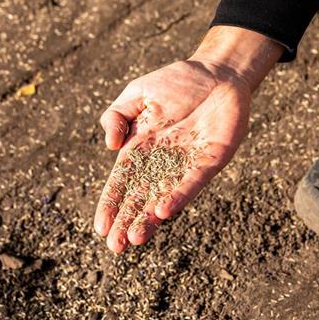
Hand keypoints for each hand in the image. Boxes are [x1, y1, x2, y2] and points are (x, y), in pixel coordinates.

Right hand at [94, 26, 282, 251]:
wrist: (218, 73)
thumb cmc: (176, 83)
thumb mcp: (137, 94)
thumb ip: (116, 116)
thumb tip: (111, 147)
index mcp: (141, 148)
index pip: (122, 181)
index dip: (111, 203)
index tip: (100, 227)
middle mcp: (162, 161)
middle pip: (141, 196)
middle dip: (127, 221)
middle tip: (116, 246)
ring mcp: (186, 163)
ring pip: (165, 195)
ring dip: (150, 218)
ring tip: (136, 237)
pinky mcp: (210, 160)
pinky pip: (192, 181)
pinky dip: (178, 196)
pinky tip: (164, 211)